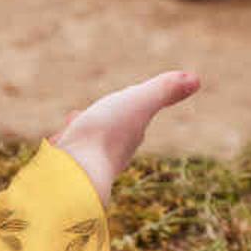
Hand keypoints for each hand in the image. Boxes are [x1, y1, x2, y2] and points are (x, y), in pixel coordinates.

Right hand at [52, 68, 200, 200]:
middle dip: (101, 119)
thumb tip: (196, 79)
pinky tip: (54, 144)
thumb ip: (164, 90)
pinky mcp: (66, 171)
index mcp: (129, 136)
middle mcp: (111, 152)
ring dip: (80, 132)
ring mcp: (87, 162)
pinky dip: (64, 145)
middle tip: (97, 112)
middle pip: (108, 132)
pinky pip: (67, 155)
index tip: (129, 96)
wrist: (74, 172)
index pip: (131, 116)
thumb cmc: (106, 134)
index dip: (129, 104)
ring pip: (85, 143)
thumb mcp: (137, 102)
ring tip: (70, 125)